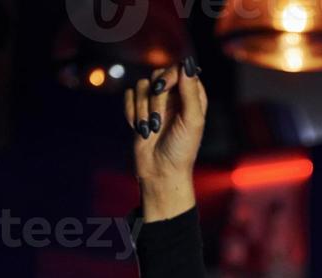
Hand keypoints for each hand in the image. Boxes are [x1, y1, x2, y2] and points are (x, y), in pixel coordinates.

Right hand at [126, 58, 207, 221]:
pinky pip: (128, 96)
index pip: (180, 69)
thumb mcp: (191, 120)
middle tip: (158, 122)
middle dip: (155, 99)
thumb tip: (188, 61)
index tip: (163, 89)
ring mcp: (156, 103)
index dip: (169, 76)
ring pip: (141, 86)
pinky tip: (140, 130)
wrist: (160, 172)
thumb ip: (190, 90)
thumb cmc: (181, 150)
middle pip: (157, 74)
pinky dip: (132, 113)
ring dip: (143, 110)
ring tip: (151, 130)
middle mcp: (175, 96)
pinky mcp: (139, 110)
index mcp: (193, 96)